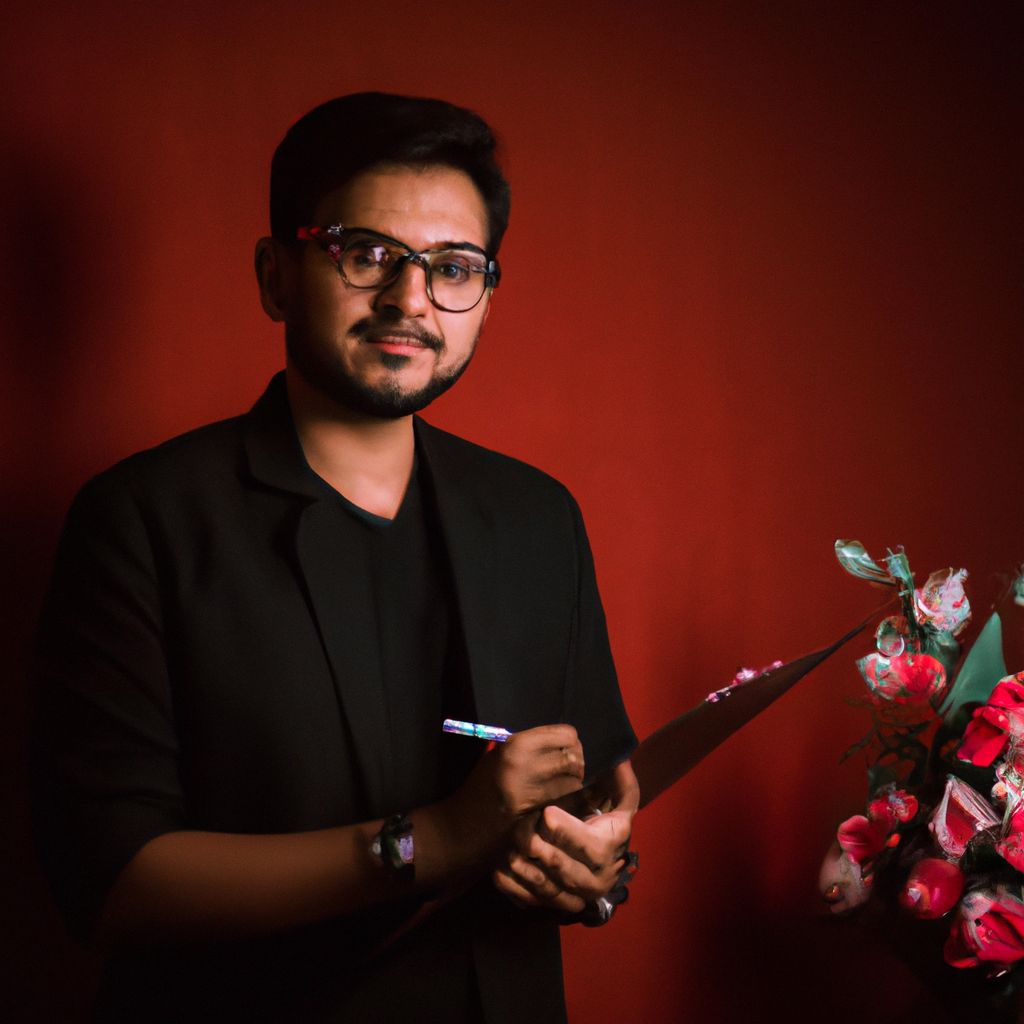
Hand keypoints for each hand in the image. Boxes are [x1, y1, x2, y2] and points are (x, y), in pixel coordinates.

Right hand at [428, 725, 584, 875]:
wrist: (463, 829)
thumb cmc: (481, 787)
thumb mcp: (499, 755)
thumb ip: (532, 746)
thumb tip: (564, 743)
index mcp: (517, 747)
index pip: (567, 735)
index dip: (569, 742)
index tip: (563, 749)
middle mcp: (528, 769)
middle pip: (576, 758)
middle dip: (576, 763)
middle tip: (566, 770)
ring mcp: (536, 797)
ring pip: (577, 784)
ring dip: (574, 785)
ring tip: (560, 788)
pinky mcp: (542, 821)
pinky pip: (571, 807)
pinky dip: (570, 804)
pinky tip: (559, 805)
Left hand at [492, 759, 638, 912]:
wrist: (604, 859)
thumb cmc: (606, 824)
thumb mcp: (620, 804)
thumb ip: (622, 785)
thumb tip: (621, 764)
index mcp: (611, 853)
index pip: (592, 847)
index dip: (569, 831)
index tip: (547, 813)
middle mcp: (597, 881)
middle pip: (566, 871)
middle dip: (542, 850)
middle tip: (520, 829)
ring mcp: (575, 897)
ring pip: (548, 889)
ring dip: (525, 869)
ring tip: (508, 848)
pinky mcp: (555, 905)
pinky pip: (532, 902)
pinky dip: (514, 888)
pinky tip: (498, 871)